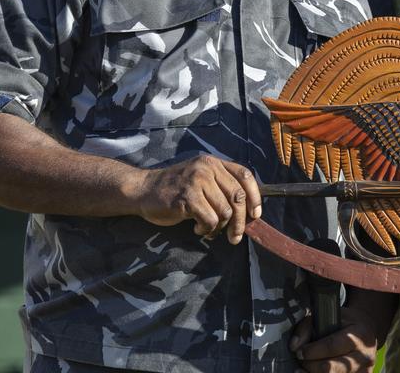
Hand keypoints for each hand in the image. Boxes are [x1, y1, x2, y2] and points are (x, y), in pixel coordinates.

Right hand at [135, 155, 261, 243]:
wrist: (144, 190)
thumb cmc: (175, 189)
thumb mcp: (200, 179)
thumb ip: (221, 187)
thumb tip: (248, 211)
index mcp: (213, 163)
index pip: (245, 175)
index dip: (255, 196)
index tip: (255, 214)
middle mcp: (207, 168)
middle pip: (237, 197)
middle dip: (240, 221)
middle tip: (235, 237)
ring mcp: (197, 181)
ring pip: (225, 211)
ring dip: (219, 227)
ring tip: (207, 228)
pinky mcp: (187, 198)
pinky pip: (210, 220)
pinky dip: (206, 229)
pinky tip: (197, 228)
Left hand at [289, 304, 380, 372]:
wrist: (367, 332)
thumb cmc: (344, 323)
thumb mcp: (328, 316)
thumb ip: (307, 327)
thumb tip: (294, 346)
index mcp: (358, 335)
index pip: (332, 346)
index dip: (312, 351)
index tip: (299, 352)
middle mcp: (364, 355)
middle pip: (331, 368)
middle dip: (311, 366)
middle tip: (300, 361)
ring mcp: (365, 371)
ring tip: (304, 369)